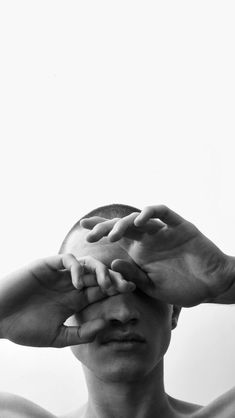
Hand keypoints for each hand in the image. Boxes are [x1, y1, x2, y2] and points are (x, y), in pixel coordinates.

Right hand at [0, 254, 134, 346]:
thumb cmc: (23, 329)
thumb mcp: (57, 338)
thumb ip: (81, 334)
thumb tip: (106, 326)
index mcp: (75, 300)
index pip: (101, 290)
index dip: (116, 289)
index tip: (131, 292)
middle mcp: (70, 284)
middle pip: (98, 275)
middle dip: (114, 278)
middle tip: (126, 285)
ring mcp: (60, 274)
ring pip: (86, 264)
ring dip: (99, 271)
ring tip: (106, 283)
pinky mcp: (47, 265)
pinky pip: (67, 260)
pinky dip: (75, 268)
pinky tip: (77, 283)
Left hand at [81, 205, 234, 306]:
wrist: (212, 285)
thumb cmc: (182, 287)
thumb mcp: (152, 287)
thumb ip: (133, 275)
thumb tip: (112, 262)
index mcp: (141, 252)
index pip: (116, 237)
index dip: (100, 231)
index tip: (83, 231)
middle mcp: (149, 238)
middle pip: (123, 226)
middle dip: (104, 227)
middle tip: (89, 234)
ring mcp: (164, 231)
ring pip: (140, 218)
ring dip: (124, 224)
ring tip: (113, 235)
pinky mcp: (180, 226)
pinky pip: (164, 214)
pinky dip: (150, 213)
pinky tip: (140, 222)